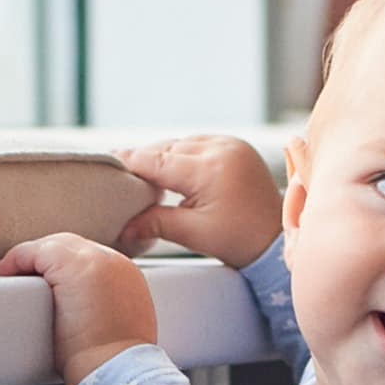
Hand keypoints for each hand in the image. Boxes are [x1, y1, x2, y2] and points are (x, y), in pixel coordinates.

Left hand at [0, 231, 160, 384]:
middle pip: (72, 247)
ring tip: (9, 275)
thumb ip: (101, 309)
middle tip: (21, 276)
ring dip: (30, 259)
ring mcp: (97, 260)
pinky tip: (4, 273)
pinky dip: (16, 259)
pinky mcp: (73, 265)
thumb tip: (73, 310)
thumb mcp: (115, 329)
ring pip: (54, 246)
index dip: (62, 269)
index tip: (44, 283)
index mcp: (129, 279)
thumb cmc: (110, 365)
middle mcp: (117, 263)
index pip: (90, 259)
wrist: (115, 373)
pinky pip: (36, 251)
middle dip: (44, 260)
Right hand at [110, 134, 284, 268]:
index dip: (131, 162)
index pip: (158, 161)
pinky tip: (170, 167)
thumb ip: (156, 224)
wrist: (276, 240)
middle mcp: (221, 148)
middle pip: (168, 149)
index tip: (108, 162)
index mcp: (210, 169)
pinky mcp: (236, 145)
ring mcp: (231, 143)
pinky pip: (199, 143)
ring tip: (143, 172)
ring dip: (163, 155)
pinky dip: (182, 153)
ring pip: (182, 143)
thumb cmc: (239, 241)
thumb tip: (122, 229)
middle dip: (145, 161)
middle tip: (120, 172)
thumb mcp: (194, 234)